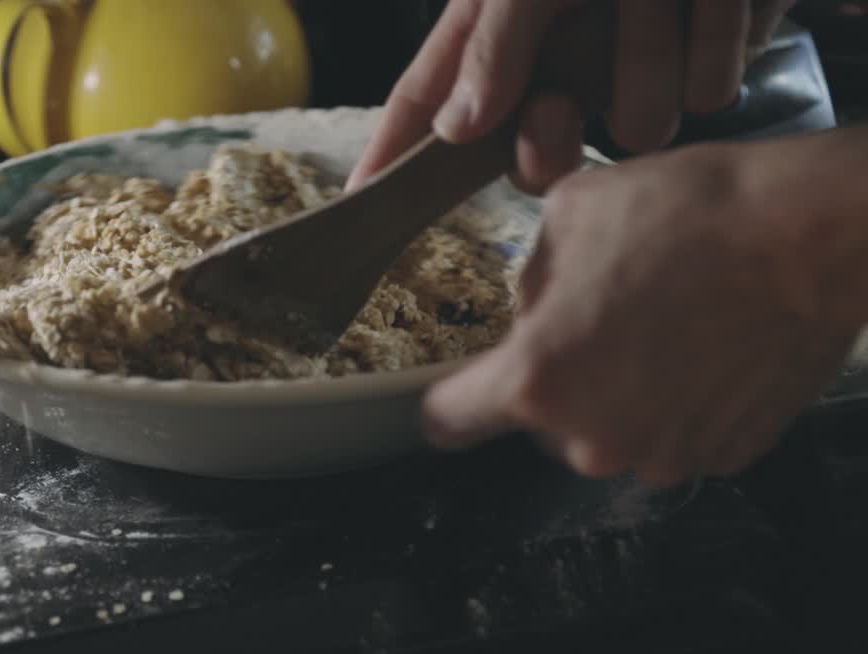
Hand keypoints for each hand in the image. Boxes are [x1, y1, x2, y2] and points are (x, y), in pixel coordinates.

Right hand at [347, 0, 797, 194]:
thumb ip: (491, 45)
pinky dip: (715, 41)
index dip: (393, 152)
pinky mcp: (704, 65)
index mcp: (497, 25)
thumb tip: (454, 129)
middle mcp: (556, 57)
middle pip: (529, 155)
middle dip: (549, 137)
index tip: (364, 203)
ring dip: (653, 59)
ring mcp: (630, 67)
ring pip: (634, 129)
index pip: (426, 100)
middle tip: (561, 104)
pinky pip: (706, 94)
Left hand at [421, 139, 864, 486]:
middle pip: (542, 422)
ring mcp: (662, 456)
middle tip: (601, 321)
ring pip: (611, 430)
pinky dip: (680, 404)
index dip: (449, 401)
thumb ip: (529, 281)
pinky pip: (675, 434)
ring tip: (664, 326)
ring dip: (622, 393)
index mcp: (537, 380)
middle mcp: (592, 439)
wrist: (811, 234)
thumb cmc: (687, 214)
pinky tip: (707, 348)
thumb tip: (531, 307)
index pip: (447, 422)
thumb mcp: (570, 216)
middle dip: (559, 378)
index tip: (460, 390)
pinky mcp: (723, 457)